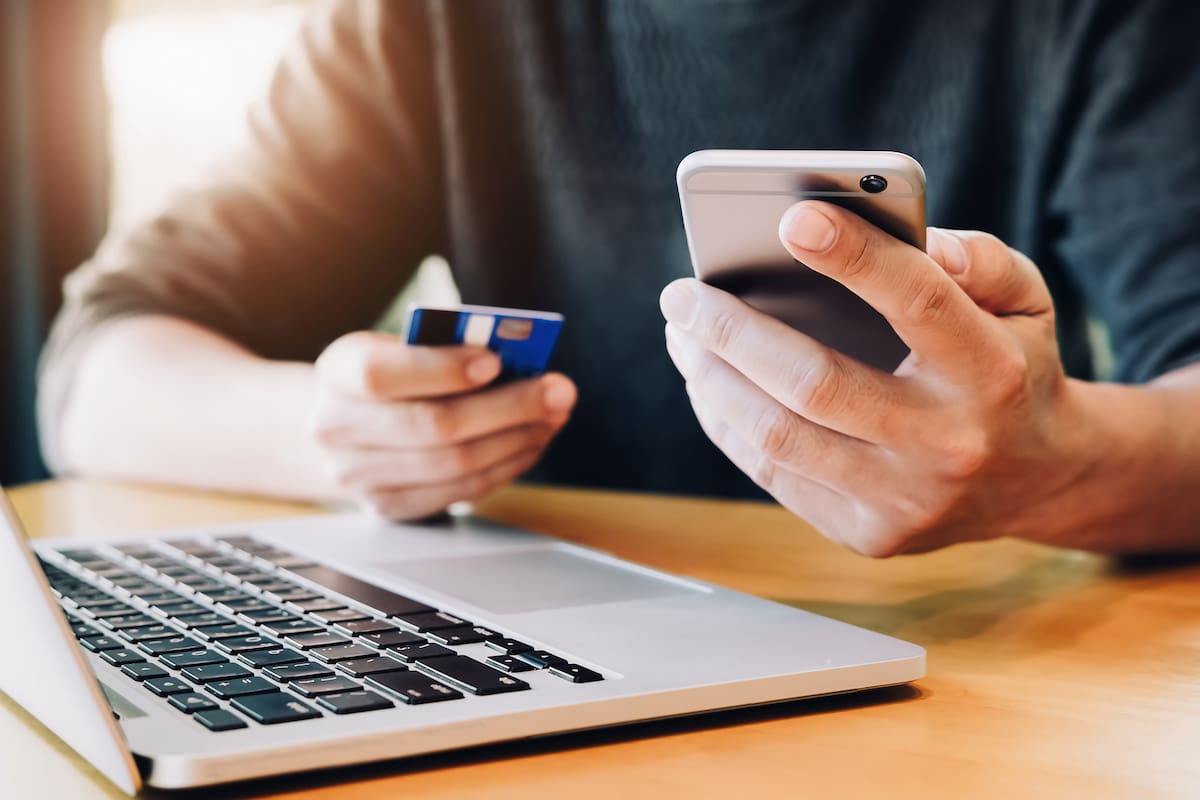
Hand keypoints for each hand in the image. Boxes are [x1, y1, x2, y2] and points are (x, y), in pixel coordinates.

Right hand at [311, 332, 575, 518]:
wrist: (345, 425)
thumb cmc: (392, 375)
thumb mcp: (402, 347)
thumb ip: (448, 349)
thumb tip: (520, 360)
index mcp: (338, 371)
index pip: (381, 374)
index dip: (441, 370)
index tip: (496, 360)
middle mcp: (337, 428)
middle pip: (433, 425)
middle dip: (509, 407)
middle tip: (558, 391)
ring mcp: (360, 477)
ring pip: (455, 464)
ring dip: (517, 438)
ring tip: (553, 416)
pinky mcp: (390, 507)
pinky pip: (461, 490)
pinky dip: (506, 465)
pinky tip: (531, 442)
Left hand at [661, 200, 1086, 555]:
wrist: (1037, 479)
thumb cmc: (1009, 365)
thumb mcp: (1024, 299)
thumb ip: (978, 259)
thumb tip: (918, 241)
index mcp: (992, 371)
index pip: (920, 303)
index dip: (854, 259)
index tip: (791, 216)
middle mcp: (950, 443)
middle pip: (816, 384)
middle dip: (732, 332)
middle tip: (682, 294)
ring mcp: (905, 500)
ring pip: (779, 437)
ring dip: (712, 380)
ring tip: (682, 335)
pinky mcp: (869, 535)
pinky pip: (775, 474)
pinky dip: (728, 424)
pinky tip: (708, 384)